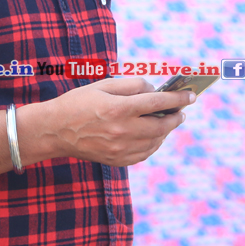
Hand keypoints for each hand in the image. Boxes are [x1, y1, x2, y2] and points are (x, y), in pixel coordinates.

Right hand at [23, 77, 190, 167]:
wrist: (54, 131)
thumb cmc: (78, 103)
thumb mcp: (103, 85)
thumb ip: (131, 85)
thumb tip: (154, 90)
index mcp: (119, 108)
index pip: (158, 103)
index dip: (178, 99)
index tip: (190, 96)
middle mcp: (122, 130)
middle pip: (161, 125)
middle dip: (175, 117)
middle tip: (181, 112)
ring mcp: (120, 149)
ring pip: (155, 141)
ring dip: (165, 131)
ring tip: (166, 122)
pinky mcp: (117, 160)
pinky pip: (144, 154)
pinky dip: (153, 144)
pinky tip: (152, 136)